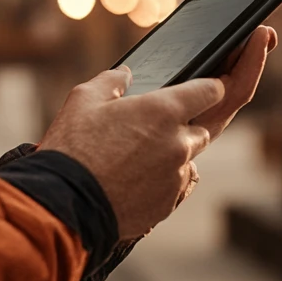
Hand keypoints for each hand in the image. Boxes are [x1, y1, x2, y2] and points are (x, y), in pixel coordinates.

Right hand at [39, 26, 275, 239]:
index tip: (217, 80)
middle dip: (191, 119)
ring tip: (139, 147)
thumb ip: (112, 81)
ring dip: (175, 148)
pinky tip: (133, 173)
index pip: (215, 89)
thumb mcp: (84, 98)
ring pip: (189, 156)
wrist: (65, 204)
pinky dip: (163, 175)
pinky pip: (176, 183)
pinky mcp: (168, 203)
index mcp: (164, 110)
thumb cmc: (72, 148)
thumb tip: (124, 76)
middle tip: (167, 117)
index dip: (215, 83)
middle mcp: (179, 143)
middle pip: (206, 125)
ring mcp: (176, 176)